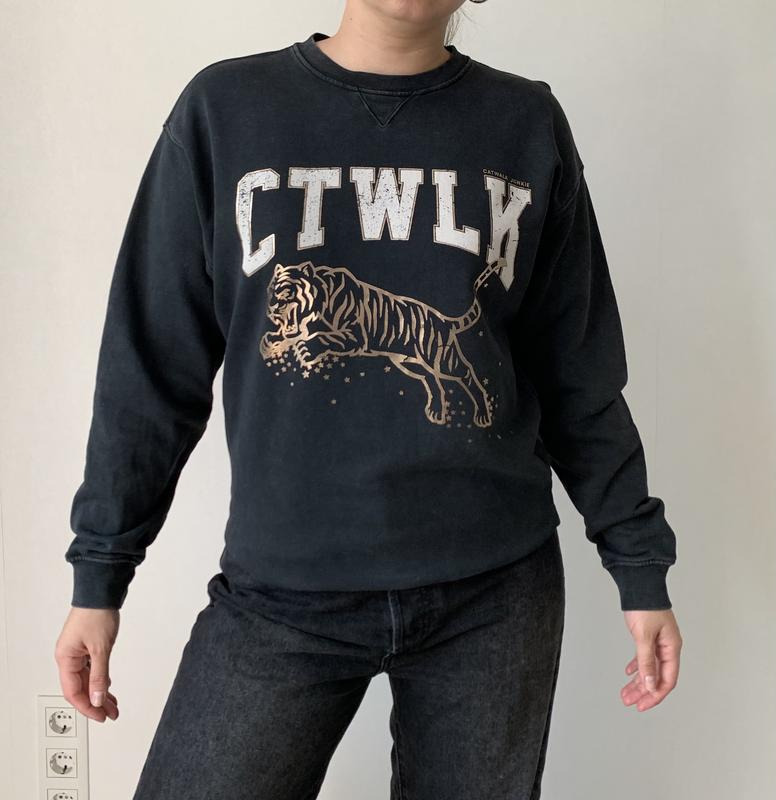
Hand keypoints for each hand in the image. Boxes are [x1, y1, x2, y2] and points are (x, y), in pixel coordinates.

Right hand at [54, 607, 120, 722]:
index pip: (74, 691)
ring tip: (113, 705)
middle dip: (96, 702)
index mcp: (65, 658)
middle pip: (81, 687)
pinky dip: (100, 679)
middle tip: (110, 714)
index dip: (88, 707)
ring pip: (87, 679)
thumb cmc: (97, 614)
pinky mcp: (86, 646)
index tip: (101, 716)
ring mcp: (77, 651)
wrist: (101, 592)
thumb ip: (99, 676)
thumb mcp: (101, 649)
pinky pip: (91, 668)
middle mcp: (68, 656)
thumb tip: (97, 698)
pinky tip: (107, 687)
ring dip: (100, 692)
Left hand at [620, 608, 681, 710]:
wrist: (640, 585)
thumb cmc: (645, 607)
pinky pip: (645, 657)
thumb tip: (649, 684)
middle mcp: (667, 648)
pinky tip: (629, 673)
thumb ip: (646, 661)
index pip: (667, 680)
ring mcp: (658, 642)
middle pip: (657, 677)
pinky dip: (637, 666)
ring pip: (649, 668)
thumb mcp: (643, 636)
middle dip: (643, 691)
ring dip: (638, 682)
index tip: (642, 705)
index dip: (655, 695)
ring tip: (625, 693)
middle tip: (629, 702)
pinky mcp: (649, 637)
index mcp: (671, 648)